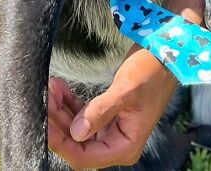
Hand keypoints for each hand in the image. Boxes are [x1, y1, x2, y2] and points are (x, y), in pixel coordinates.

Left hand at [47, 48, 177, 168]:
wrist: (165, 52)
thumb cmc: (152, 71)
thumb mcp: (126, 90)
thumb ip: (101, 111)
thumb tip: (77, 133)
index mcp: (124, 146)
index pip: (84, 157)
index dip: (62, 143)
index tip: (45, 122)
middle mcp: (116, 142)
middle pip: (77, 143)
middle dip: (58, 122)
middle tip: (46, 96)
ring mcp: (110, 128)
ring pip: (76, 128)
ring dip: (61, 110)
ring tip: (52, 87)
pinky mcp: (106, 113)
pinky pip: (81, 114)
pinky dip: (68, 102)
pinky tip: (59, 86)